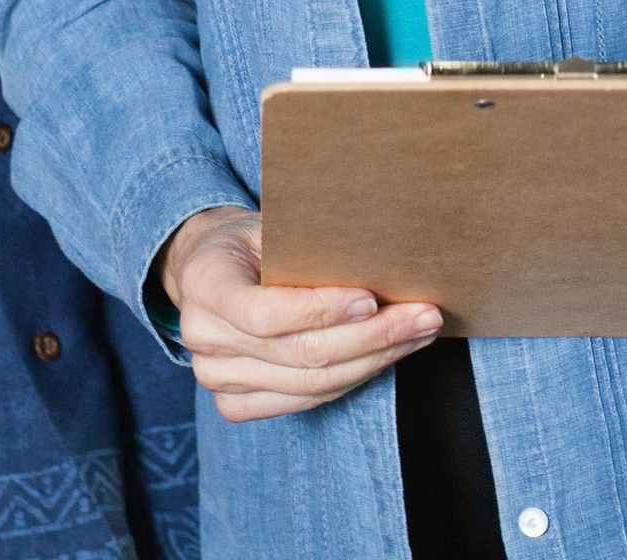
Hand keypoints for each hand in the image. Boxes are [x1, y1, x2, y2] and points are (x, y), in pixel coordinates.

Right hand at [161, 204, 445, 420]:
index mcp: (204, 281)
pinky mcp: (235, 403)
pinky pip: (304, 402)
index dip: (324, 310)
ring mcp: (216, 377)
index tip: (373, 297)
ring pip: (310, 385)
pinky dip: (352, 379)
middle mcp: (203, 335)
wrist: (211, 269)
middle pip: (300, 355)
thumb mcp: (273, 223)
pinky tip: (384, 356)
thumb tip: (382, 261)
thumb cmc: (252, 239)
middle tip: (424, 317)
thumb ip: (309, 246)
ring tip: (418, 334)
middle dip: (373, 337)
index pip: (266, 313)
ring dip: (374, 360)